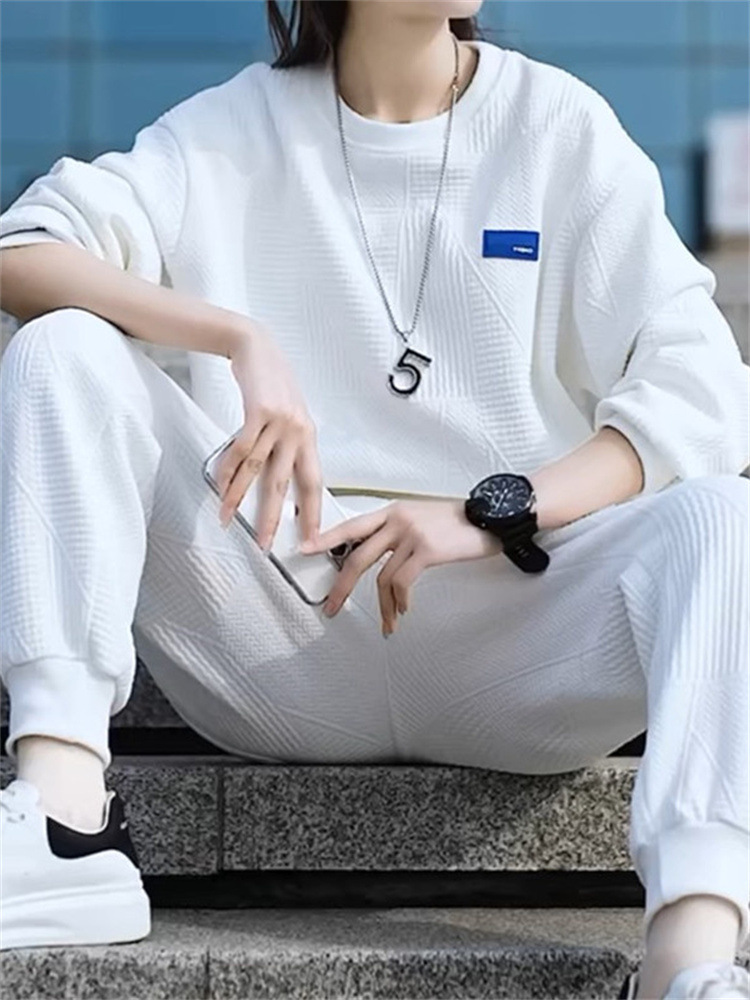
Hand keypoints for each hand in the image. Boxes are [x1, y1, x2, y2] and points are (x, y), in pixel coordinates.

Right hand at [213, 321, 322, 550]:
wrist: (256, 346)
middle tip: (266, 545)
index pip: (314, 483)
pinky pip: (240, 451)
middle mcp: (298, 432)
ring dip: (239, 499)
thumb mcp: (290, 416)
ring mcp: (279, 422)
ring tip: (228, 520)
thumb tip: (281, 481)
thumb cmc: (272, 383)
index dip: (312, 513)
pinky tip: (219, 488)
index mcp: (309, 437)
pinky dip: (226, 472)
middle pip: (285, 485)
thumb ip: (288, 446)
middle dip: (274, 519)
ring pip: (256, 471)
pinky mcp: (258, 413)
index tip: (311, 539)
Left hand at [299, 499, 504, 634]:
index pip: (351, 526)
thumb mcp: (421, 518)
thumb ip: (397, 533)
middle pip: (357, 556)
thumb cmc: (459, 521)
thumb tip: (379, 557)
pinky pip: (402, 581)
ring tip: (387, 623)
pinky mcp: (426, 549)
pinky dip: (401, 600)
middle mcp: (397, 519)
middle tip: (331, 606)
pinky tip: (404, 610)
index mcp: (392, 511)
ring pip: (381, 577)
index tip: (304, 548)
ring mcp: (410, 534)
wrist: (491, 516)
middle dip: (341, 586)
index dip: (325, 538)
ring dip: (383, 606)